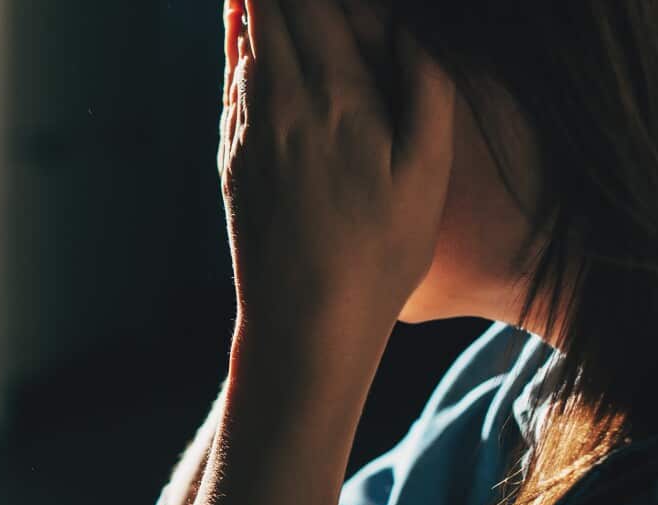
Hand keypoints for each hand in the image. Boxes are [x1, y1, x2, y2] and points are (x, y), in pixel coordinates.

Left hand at [220, 0, 454, 322]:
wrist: (303, 320)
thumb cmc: (379, 253)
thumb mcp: (426, 173)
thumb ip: (424, 88)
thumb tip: (407, 26)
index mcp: (337, 98)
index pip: (313, 6)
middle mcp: (282, 105)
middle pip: (268, 17)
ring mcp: (249, 134)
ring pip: (243, 48)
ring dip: (249, 10)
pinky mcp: (232, 162)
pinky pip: (231, 89)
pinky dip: (235, 53)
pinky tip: (241, 41)